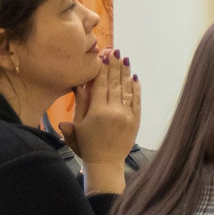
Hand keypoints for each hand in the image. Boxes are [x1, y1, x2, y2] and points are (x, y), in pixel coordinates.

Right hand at [67, 49, 141, 177]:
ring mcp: (127, 115)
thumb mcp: (77, 124)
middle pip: (115, 83)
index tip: (104, 55)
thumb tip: (78, 84)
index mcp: (97, 111)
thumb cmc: (86, 144)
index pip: (101, 84)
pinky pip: (137, 100)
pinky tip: (134, 77)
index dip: (103, 69)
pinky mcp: (136, 120)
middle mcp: (114, 111)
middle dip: (115, 66)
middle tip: (116, 51)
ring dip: (126, 73)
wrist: (105, 163)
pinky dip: (136, 88)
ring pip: (127, 90)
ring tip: (125, 59)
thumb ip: (79, 104)